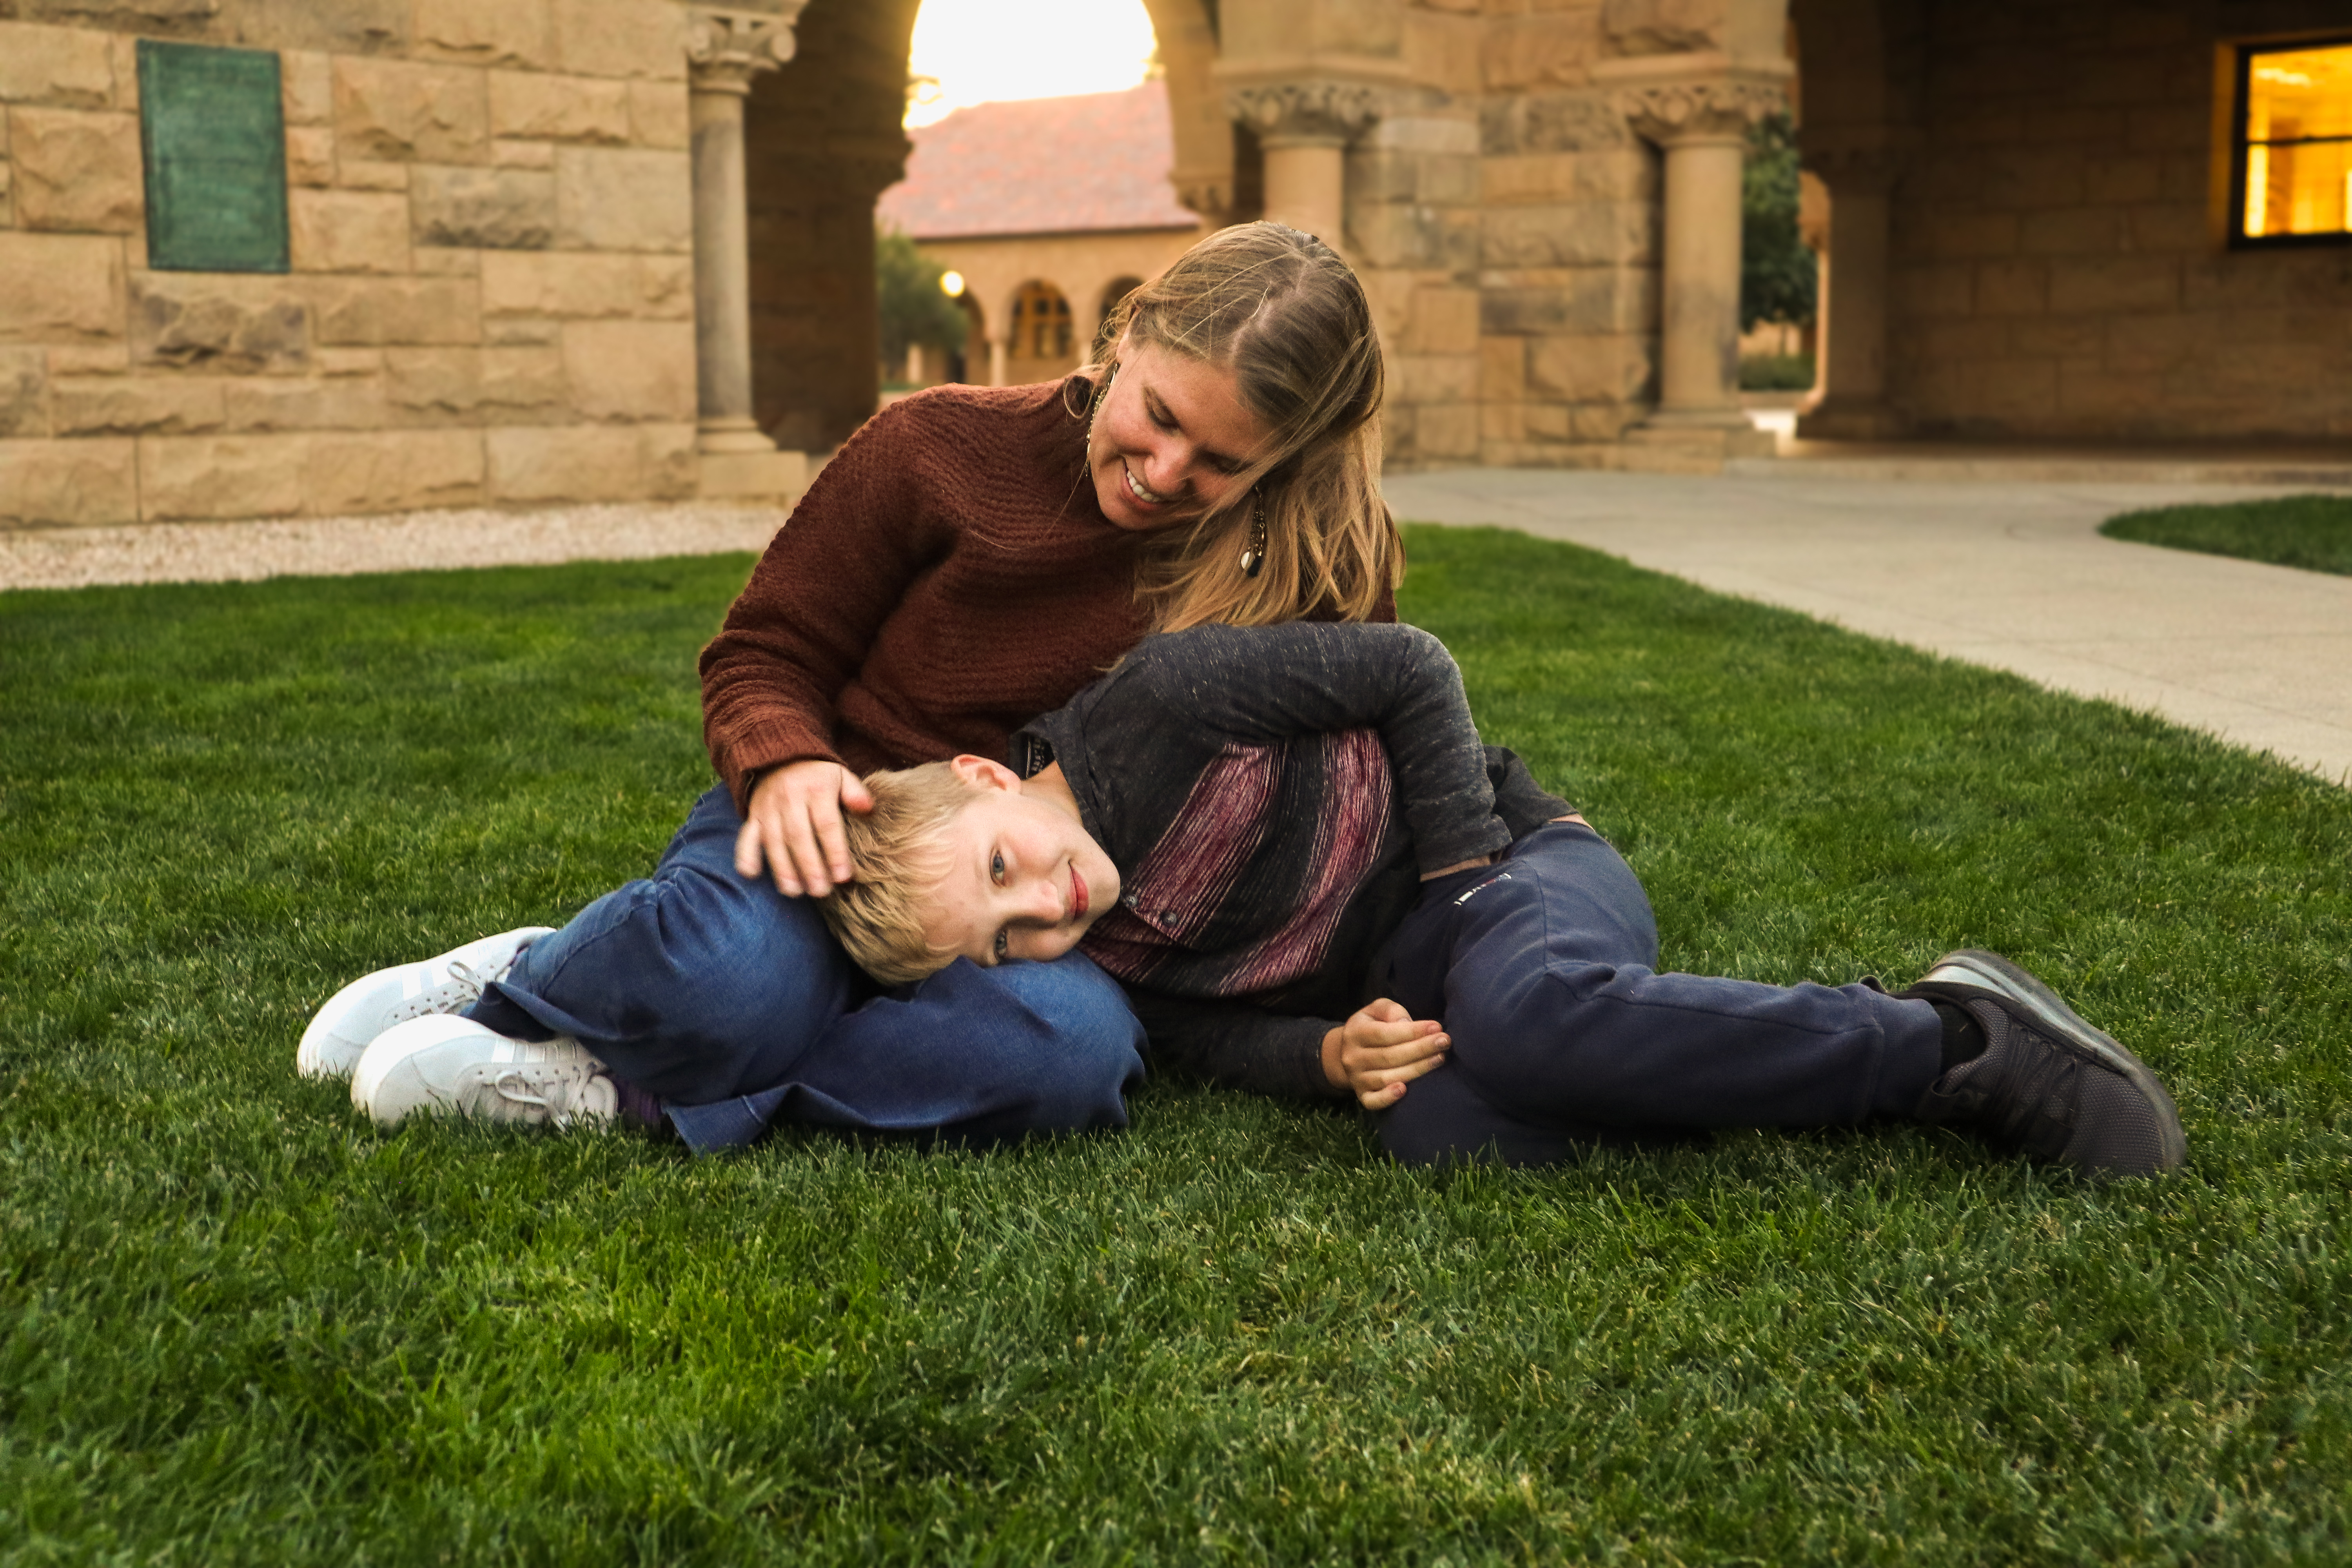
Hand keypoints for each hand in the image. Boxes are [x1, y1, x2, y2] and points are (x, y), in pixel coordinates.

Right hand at [734, 759, 874, 896]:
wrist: (780, 756)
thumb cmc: (818, 775)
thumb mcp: (840, 775)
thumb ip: (855, 792)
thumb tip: (867, 809)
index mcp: (816, 790)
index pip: (826, 824)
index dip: (835, 851)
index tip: (843, 876)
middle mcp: (790, 799)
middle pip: (799, 836)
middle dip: (810, 866)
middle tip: (820, 892)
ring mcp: (768, 808)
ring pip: (774, 841)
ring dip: (783, 868)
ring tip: (794, 892)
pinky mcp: (753, 815)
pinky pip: (746, 835)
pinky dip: (746, 854)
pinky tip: (750, 874)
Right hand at [1322, 998, 1449, 1110]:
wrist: (1350, 1052)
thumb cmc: (1372, 1026)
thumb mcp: (1377, 1010)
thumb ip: (1391, 1011)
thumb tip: (1406, 1023)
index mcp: (1355, 1032)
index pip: (1385, 1033)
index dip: (1412, 1031)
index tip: (1436, 1027)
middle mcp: (1352, 1057)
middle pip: (1389, 1056)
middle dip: (1420, 1049)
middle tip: (1445, 1042)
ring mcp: (1356, 1079)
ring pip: (1386, 1078)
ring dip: (1416, 1069)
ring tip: (1439, 1059)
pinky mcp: (1362, 1096)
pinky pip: (1373, 1101)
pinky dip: (1387, 1098)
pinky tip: (1404, 1091)